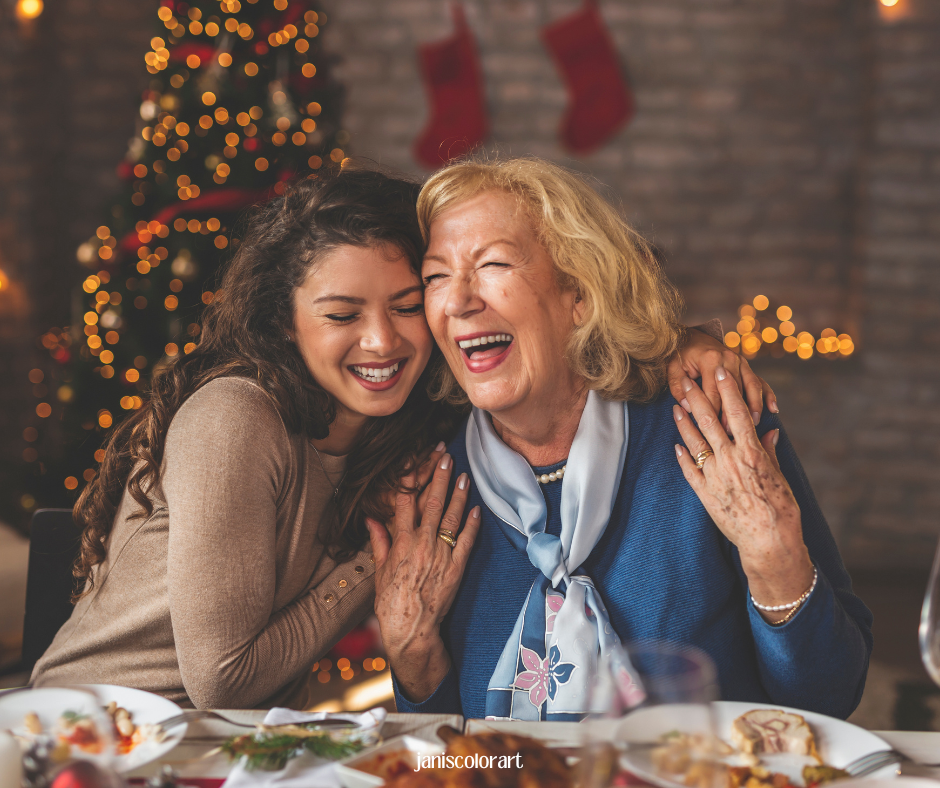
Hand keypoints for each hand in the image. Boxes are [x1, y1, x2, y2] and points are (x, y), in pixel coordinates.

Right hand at [366, 453, 480, 701]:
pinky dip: (472, 524)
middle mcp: (422, 544)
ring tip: (463, 475)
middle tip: (445, 456)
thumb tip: (371, 519)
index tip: (415, 460)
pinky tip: (476, 508)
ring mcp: (441, 555)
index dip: (410, 478)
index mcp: (401, 542)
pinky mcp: (456, 567)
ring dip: (458, 494)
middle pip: (431, 503)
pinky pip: (466, 541)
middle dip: (439, 477)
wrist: (411, 629)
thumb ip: (379, 541)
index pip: (405, 501)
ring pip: (451, 517)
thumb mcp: (380, 570)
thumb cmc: (391, 602)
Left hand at [667, 328, 778, 429]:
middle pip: (734, 392)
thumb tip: (688, 407)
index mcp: (710, 360)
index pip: (713, 393)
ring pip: (751, 387)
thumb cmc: (680, 356)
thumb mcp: (673, 369)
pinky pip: (760, 381)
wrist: (693, 337)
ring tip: (753, 424)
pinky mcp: (746, 366)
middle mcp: (728, 359)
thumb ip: (678, 388)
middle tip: (732, 435)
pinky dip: (767, 395)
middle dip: (733, 415)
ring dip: (753, 407)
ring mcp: (740, 362)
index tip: (712, 431)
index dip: (713, 413)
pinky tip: (773, 409)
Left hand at [672, 368, 812, 623]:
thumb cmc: (781, 509)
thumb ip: (770, 451)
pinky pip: (689, 470)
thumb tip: (768, 431)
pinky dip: (683, 456)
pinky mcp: (705, 494)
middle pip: (709, 421)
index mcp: (752, 452)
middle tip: (685, 380)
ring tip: (674, 407)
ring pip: (694, 442)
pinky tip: (676, 444)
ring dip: (683, 423)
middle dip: (696, 398)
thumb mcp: (779, 476)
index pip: (737, 412)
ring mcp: (715, 476)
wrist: (770, 542)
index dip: (728, 390)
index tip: (721, 371)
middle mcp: (730, 460)